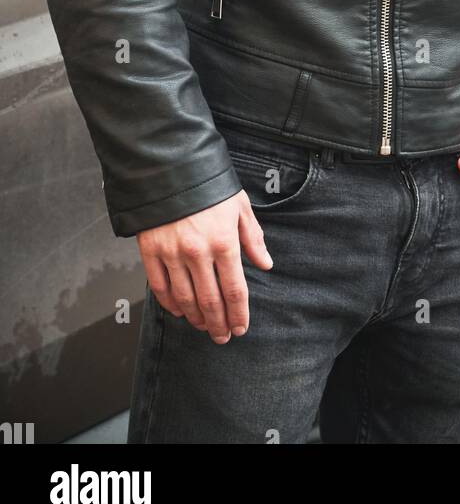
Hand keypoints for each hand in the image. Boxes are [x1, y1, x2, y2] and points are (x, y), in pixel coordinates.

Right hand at [136, 191, 273, 342]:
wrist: (170, 166)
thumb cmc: (208, 185)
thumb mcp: (239, 206)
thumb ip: (253, 237)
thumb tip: (265, 264)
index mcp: (224, 241)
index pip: (234, 290)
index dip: (239, 314)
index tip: (241, 328)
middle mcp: (198, 252)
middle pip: (210, 301)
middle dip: (218, 324)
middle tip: (222, 337)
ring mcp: (172, 253)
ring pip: (185, 299)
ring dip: (196, 318)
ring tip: (204, 327)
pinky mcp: (150, 250)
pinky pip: (160, 287)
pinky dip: (170, 304)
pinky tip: (180, 311)